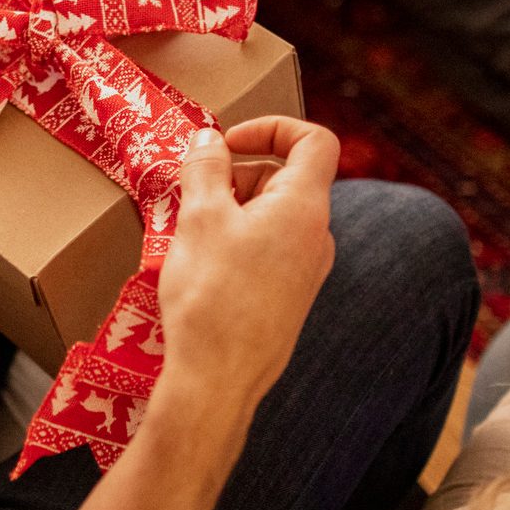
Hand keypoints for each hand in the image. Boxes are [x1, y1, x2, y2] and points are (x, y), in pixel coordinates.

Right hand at [155, 117, 340, 424]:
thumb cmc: (212, 297)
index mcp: (305, 207)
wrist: (218, 381)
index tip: (229, 144)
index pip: (314, 140)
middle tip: (194, 193)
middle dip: (239, 173)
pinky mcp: (290, 298)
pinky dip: (239, 240)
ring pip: (274, 216)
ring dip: (234, 209)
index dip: (273, 127)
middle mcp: (317, 237)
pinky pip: (270, 250)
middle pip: (286, 178)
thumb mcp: (199, 217)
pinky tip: (204, 264)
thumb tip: (209, 138)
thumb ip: (206, 167)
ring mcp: (307, 271)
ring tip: (192, 231)